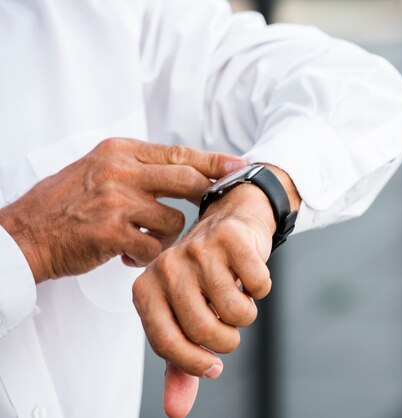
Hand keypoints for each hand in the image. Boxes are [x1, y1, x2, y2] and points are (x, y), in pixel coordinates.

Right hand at [0, 138, 246, 282]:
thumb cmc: (65, 203)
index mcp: (120, 151)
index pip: (179, 153)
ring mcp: (116, 200)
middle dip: (206, 197)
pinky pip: (153, 248)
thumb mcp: (99, 169)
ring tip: (144, 240)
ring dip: (167, 237)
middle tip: (214, 209)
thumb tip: (184, 170)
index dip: (214, 161)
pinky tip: (127, 255)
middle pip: (187, 180)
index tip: (239, 166)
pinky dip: (147, 256)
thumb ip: (138, 167)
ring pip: (174, 220)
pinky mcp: (111, 232)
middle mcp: (120, 170)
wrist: (24, 234)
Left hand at [132, 165, 299, 417]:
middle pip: (204, 331)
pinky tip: (249, 273)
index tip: (213, 366)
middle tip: (230, 327)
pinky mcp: (231, 238)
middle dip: (227, 341)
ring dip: (247, 314)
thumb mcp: (187, 319)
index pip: (166, 343)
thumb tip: (176, 412)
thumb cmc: (206, 277)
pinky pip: (259, 286)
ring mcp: (199, 250)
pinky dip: (262, 288)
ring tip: (237, 296)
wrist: (230, 220)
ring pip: (237, 312)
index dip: (194, 363)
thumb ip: (181, 366)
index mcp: (146, 289)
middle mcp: (167, 267)